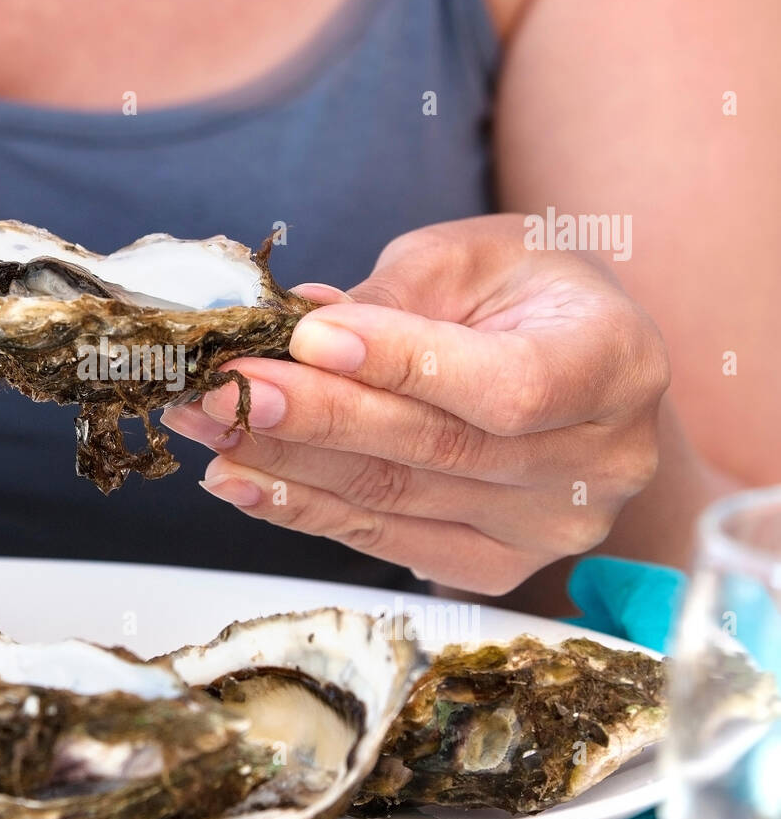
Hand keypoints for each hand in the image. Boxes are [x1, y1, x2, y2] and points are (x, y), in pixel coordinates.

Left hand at [161, 215, 670, 594]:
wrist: (576, 362)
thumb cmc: (528, 292)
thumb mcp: (478, 254)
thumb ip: (398, 294)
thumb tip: (299, 331)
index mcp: (614, 365)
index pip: (506, 386)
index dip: (402, 365)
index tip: (306, 338)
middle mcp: (596, 464)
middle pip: (434, 451)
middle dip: (309, 414)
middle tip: (218, 383)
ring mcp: (545, 529)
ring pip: (393, 500)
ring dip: (282, 462)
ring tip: (206, 421)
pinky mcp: (492, 564)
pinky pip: (383, 539)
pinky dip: (302, 508)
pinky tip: (240, 477)